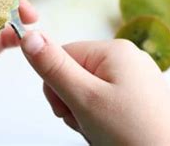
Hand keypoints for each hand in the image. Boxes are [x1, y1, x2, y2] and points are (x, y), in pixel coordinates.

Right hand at [20, 32, 169, 145]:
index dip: (56, 85)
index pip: (63, 55)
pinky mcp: (140, 99)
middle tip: (87, 122)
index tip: (67, 108)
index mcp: (115, 50)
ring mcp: (137, 80)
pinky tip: (111, 134)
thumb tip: (28, 35)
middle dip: (72, 101)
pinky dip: (101, 119)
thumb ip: (53, 67)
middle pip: (75, 73)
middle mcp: (129, 59)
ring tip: (101, 131)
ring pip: (88, 91)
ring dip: (85, 113)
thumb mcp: (84, 98)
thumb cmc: (133, 135)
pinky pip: (106, 102)